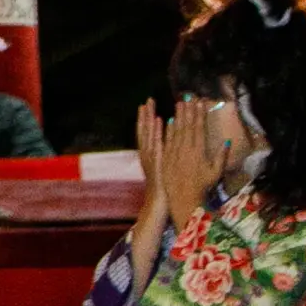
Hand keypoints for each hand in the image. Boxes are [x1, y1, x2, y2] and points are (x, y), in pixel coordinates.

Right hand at [131, 97, 169, 212]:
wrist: (158, 206)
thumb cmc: (162, 190)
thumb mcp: (158, 173)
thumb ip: (158, 159)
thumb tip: (161, 148)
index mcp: (147, 156)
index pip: (144, 134)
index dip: (145, 120)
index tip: (145, 106)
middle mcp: (146, 155)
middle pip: (144, 131)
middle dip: (145, 115)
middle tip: (147, 100)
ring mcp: (151, 158)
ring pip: (149, 135)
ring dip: (149, 119)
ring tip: (149, 105)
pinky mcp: (158, 161)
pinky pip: (159, 143)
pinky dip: (158, 131)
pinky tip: (160, 121)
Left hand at [159, 94, 234, 212]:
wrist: (183, 198)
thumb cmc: (203, 186)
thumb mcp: (216, 172)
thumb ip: (221, 156)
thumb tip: (227, 141)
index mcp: (199, 151)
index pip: (199, 128)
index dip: (199, 114)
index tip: (200, 102)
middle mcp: (186, 149)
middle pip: (187, 126)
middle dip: (188, 110)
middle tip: (188, 97)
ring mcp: (174, 153)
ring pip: (176, 131)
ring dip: (178, 116)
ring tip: (179, 103)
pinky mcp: (166, 157)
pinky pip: (166, 141)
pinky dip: (167, 130)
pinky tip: (168, 120)